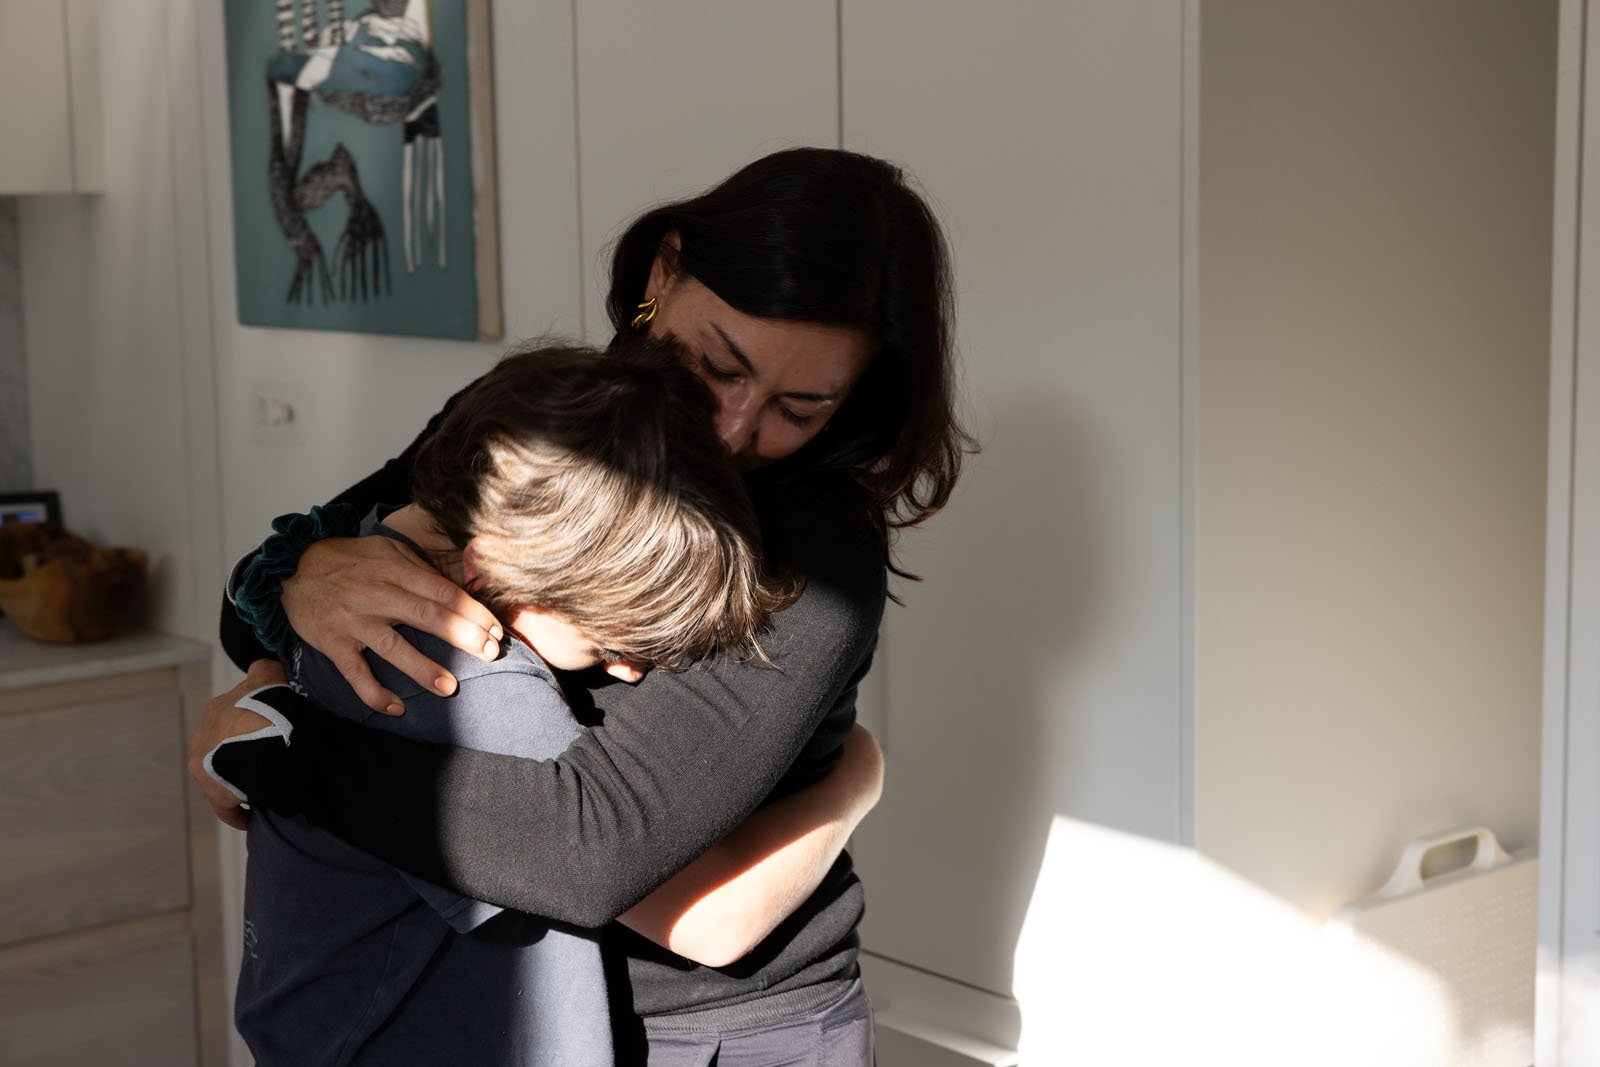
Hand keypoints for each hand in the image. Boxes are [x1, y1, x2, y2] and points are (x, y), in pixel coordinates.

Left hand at [187, 659, 283, 830]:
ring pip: (221, 775)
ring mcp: (205, 766)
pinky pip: (224, 807)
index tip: (262, 736)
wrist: (264, 735)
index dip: (246, 728)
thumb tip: (264, 666)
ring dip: (236, 779)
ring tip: (261, 786)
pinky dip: (236, 812)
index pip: (229, 719)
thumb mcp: (269, 676)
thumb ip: (264, 669)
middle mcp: (204, 737)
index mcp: (217, 710)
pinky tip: (250, 817)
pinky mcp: (215, 793)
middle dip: (238, 755)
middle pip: (221, 748)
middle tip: (264, 762)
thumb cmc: (269, 704)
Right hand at [280, 535, 503, 712]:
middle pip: (428, 616)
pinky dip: (373, 693)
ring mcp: (354, 621)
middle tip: (489, 654)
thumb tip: (459, 591)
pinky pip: (355, 673)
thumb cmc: (350, 560)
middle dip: (463, 636)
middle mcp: (377, 595)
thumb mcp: (387, 551)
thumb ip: (420, 569)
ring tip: (450, 687)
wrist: (291, 568)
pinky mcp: (333, 643)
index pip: (443, 592)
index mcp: (395, 570)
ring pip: (393, 647)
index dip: (472, 612)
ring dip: (423, 669)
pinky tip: (395, 709)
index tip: (495, 629)